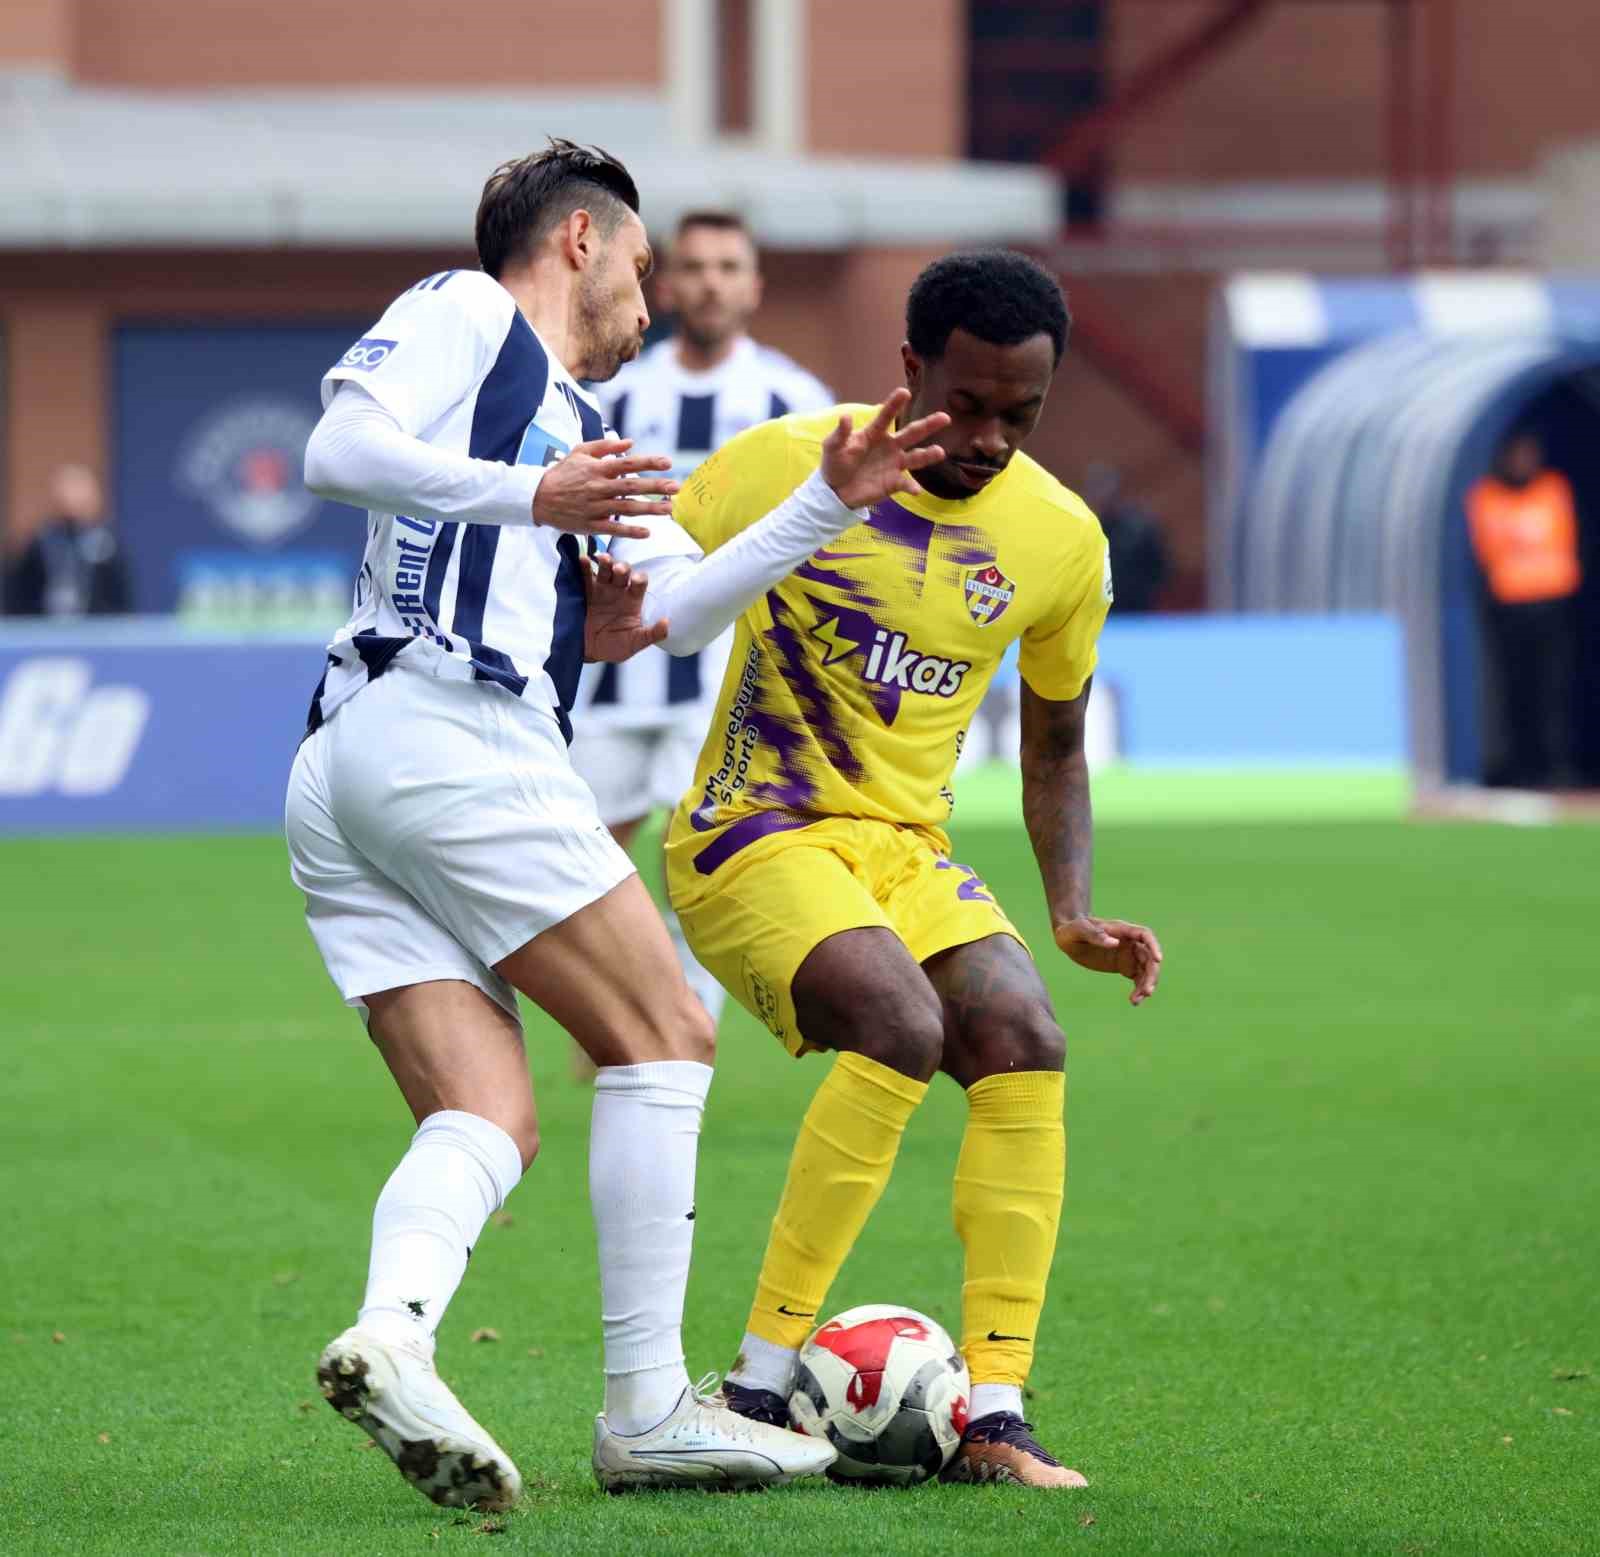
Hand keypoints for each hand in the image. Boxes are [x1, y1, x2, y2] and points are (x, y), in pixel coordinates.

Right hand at [533, 437, 678, 538]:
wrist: (537, 497)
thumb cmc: (561, 473)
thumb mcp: (580, 452)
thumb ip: (605, 446)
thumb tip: (630, 442)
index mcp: (597, 469)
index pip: (628, 464)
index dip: (649, 463)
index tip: (668, 463)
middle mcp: (598, 487)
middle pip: (632, 486)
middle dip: (655, 486)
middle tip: (677, 488)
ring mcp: (595, 507)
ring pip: (626, 508)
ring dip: (649, 509)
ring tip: (669, 509)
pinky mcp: (591, 525)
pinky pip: (613, 529)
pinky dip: (630, 532)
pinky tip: (647, 533)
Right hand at [582, 551, 668, 662]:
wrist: (588, 652)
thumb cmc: (614, 646)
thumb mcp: (635, 643)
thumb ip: (651, 634)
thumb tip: (666, 624)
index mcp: (632, 600)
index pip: (640, 583)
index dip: (639, 579)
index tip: (635, 581)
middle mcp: (618, 590)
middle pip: (623, 572)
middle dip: (622, 567)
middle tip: (618, 569)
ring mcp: (601, 589)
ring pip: (605, 569)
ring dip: (605, 562)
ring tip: (602, 559)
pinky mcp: (584, 591)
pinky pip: (585, 575)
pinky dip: (584, 566)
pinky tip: (583, 561)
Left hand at [820, 389, 949, 507]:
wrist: (835, 491)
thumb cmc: (835, 463)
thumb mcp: (833, 446)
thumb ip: (840, 433)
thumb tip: (845, 416)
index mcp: (874, 433)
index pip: (886, 416)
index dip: (895, 405)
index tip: (905, 393)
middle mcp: (890, 446)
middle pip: (912, 433)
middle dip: (928, 425)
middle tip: (945, 417)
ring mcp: (894, 464)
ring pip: (915, 457)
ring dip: (928, 455)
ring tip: (940, 452)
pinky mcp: (893, 483)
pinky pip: (906, 484)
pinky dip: (911, 487)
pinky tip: (916, 490)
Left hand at [1054, 916, 1163, 1005]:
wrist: (1068, 938)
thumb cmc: (1072, 929)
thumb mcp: (1079, 930)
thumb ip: (1095, 934)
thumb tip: (1115, 943)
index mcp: (1121, 930)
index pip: (1144, 935)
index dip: (1154, 946)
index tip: (1159, 960)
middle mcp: (1129, 942)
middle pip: (1149, 957)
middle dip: (1151, 974)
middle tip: (1147, 991)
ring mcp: (1128, 955)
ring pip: (1146, 970)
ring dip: (1146, 984)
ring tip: (1137, 1000)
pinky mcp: (1124, 967)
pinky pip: (1138, 979)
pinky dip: (1139, 990)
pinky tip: (1134, 1001)